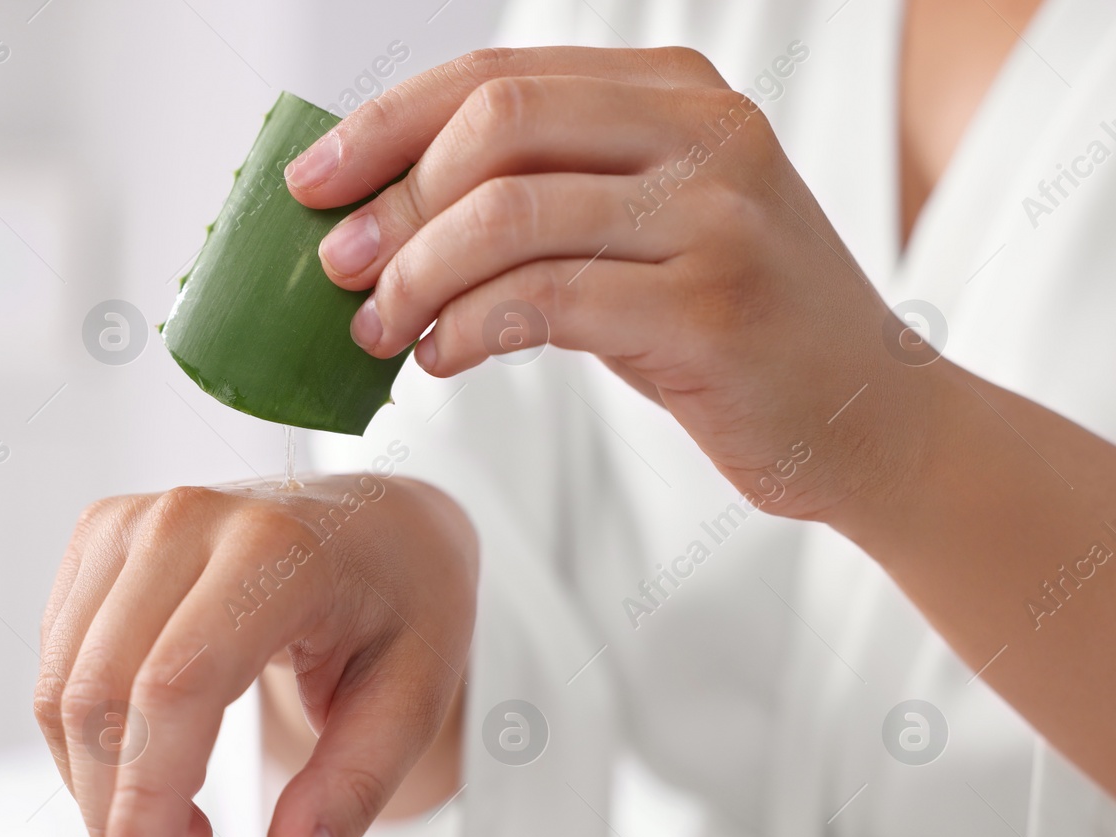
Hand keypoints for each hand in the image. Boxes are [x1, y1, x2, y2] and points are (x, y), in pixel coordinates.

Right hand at [33, 472, 475, 836]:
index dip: (145, 800)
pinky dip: (92, 747)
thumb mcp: (414, 695)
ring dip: (100, 795)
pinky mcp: (100, 538)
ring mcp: (133, 522)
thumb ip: (352, 787)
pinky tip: (161, 784)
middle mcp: (188, 520)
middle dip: (117, 823)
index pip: (178, 688)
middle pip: (104, 698)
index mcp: (276, 547)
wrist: (376, 517)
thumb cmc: (401, 598)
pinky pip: (60, 666)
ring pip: (65, 690)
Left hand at [286, 47, 934, 525]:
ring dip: (415, 280)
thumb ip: (540, 198)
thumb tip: (379, 213)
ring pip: (508, 217)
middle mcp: (704, 133)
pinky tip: (440, 359)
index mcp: (675, 93)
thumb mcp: (640, 232)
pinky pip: (541, 303)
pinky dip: (464, 332)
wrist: (865, 420)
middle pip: (494, 126)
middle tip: (338, 269)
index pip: (496, 76)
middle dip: (391, 201)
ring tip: (380, 330)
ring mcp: (716, 216)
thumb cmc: (725, 327)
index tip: (312, 182)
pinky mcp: (710, 307)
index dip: (385, 124)